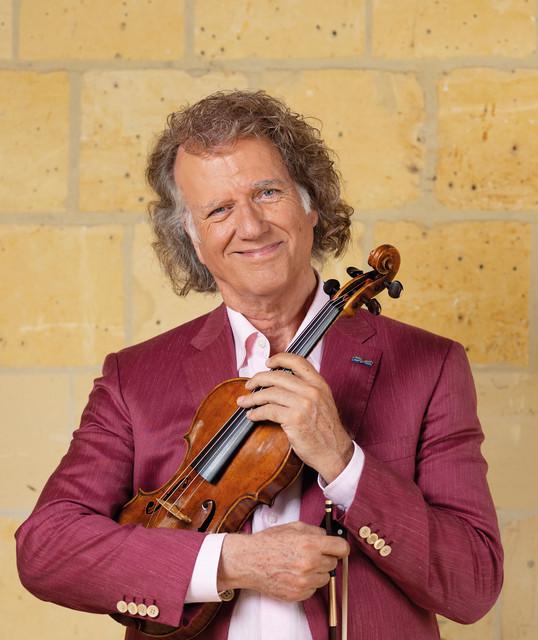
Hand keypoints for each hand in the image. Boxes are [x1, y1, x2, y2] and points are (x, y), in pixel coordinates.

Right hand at [217, 521, 349, 600]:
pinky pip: (313, 589)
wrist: (249, 560)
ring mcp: (304, 581)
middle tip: (311, 554)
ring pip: (325, 578)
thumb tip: (328, 535)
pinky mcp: (298, 594)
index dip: (341, 547)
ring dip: (317, 572)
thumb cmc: (269, 542)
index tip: (338, 548)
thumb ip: (314, 530)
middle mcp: (310, 564)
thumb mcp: (293, 527)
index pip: (341, 548)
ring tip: (300, 564)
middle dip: (325, 558)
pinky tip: (294, 574)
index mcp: (310, 544)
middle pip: (333, 564)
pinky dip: (307, 583)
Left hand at [236, 353, 353, 482]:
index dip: (280, 359)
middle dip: (258, 379)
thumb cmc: (326, 430)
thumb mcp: (322, 401)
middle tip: (249, 385)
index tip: (268, 362)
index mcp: (319, 383)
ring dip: (253, 397)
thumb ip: (306, 389)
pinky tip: (252, 415)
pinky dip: (256, 412)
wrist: (334, 452)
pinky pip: (269, 410)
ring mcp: (304, 404)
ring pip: (270, 393)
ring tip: (244, 402)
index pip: (297, 362)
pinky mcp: (295, 419)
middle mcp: (312, 391)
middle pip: (277, 376)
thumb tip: (280, 382)